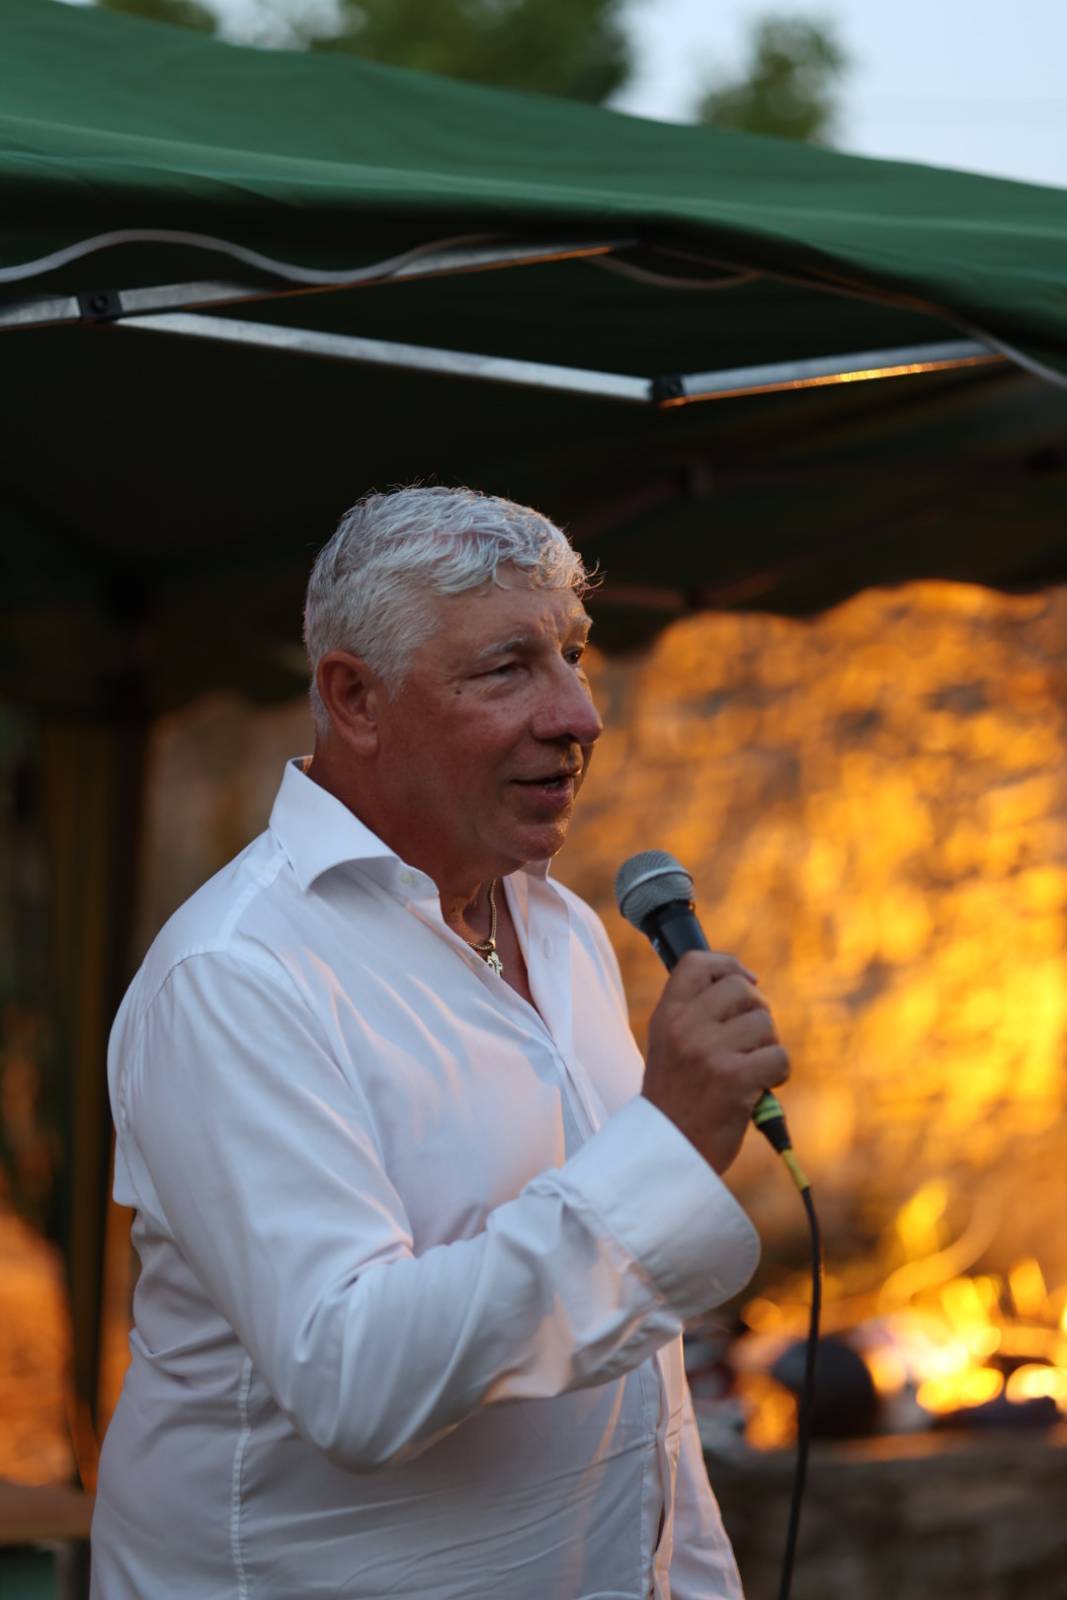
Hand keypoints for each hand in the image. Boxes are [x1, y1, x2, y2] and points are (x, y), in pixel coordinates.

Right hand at [642, 950, 789, 1175]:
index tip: (746, 981)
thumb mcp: (668, 1047)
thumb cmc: (676, 1101)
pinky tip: (759, 1089)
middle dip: (757, 1011)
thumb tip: (745, 984)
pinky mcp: (735, 1079)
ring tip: (750, 1070)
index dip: (728, 965)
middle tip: (751, 1041)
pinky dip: (778, 1074)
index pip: (696, 962)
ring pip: (765, 1023)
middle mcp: (685, 1028)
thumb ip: (694, 1015)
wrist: (667, 1153)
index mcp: (666, 1016)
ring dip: (768, 1046)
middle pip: (742, 989)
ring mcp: (709, 1052)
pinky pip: (780, 1056)